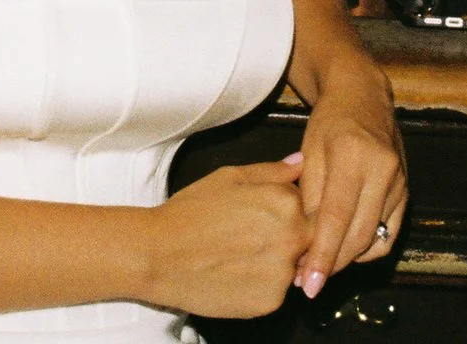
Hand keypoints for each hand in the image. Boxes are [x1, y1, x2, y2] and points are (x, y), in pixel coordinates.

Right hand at [141, 153, 311, 318]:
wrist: (158, 255)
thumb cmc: (189, 213)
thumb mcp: (229, 177)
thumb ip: (271, 172)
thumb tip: (299, 164)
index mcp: (286, 203)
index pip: (308, 204)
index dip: (285, 208)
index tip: (261, 213)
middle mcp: (293, 238)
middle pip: (307, 237)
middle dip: (286, 236)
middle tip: (248, 236)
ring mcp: (283, 274)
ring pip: (293, 266)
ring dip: (276, 261)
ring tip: (238, 254)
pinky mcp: (270, 302)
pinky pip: (276, 291)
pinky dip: (261, 284)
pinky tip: (234, 273)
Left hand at [294, 68, 405, 298]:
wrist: (363, 96)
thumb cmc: (329, 123)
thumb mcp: (308, 152)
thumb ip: (308, 197)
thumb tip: (304, 245)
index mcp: (352, 154)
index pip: (336, 217)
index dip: (322, 254)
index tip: (308, 284)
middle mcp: (383, 169)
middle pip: (358, 234)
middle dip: (332, 265)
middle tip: (306, 283)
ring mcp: (400, 181)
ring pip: (374, 239)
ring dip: (347, 260)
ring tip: (320, 267)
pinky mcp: (407, 191)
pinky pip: (388, 234)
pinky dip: (366, 248)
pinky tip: (345, 248)